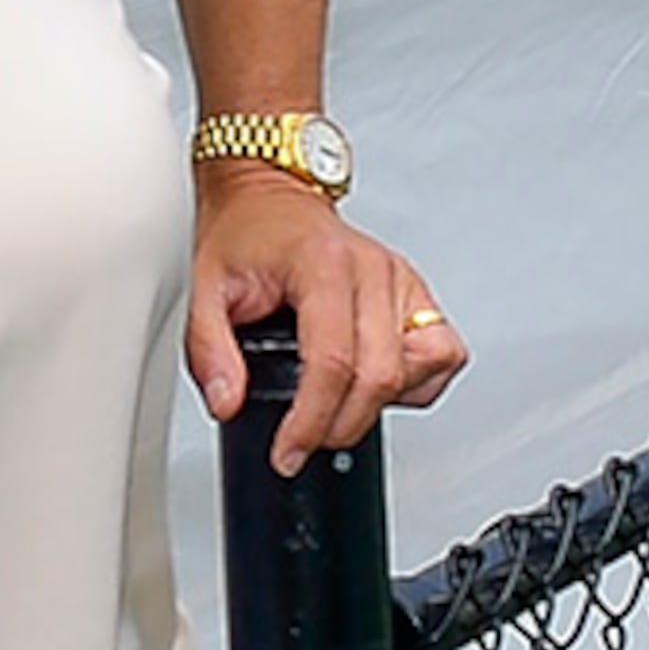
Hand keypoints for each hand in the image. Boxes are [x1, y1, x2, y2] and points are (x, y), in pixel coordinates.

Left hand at [189, 164, 466, 473]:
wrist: (271, 198)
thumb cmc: (246, 235)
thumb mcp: (205, 290)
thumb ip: (208, 351)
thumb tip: (228, 402)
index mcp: (322, 264)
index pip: (333, 360)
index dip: (312, 420)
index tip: (288, 452)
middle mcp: (372, 268)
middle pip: (381, 373)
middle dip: (343, 425)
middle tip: (307, 442)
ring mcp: (400, 278)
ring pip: (422, 364)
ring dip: (385, 403)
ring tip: (342, 406)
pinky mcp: (416, 291)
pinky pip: (443, 350)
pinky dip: (419, 380)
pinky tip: (380, 383)